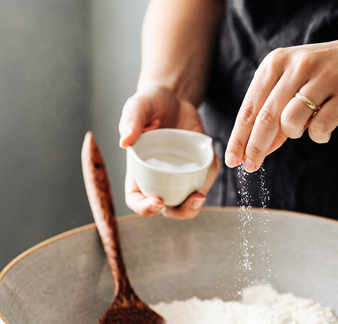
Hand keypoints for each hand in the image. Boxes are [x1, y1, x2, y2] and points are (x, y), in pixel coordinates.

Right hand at [118, 84, 219, 218]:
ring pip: (188, 200)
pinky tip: (213, 162)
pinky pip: (205, 178)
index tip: (157, 202)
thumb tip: (124, 141)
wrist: (173, 97)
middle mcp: (158, 177)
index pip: (136, 199)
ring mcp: (178, 175)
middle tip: (192, 200)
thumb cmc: (150, 104)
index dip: (144, 208)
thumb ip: (131, 121)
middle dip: (180, 212)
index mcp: (138, 170)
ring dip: (196, 203)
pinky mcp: (197, 166)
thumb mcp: (138, 107)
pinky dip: (210, 176)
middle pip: (167, 208)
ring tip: (201, 193)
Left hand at [224, 32, 337, 171]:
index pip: (250, 107)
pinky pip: (319, 128)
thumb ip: (275, 111)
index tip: (232, 160)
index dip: (239, 137)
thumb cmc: (329, 73)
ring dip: (294, 134)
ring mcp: (322, 79)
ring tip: (306, 126)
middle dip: (255, 148)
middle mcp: (296, 66)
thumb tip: (256, 149)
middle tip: (250, 167)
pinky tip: (325, 128)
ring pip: (290, 123)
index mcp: (277, 62)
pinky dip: (319, 135)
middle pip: (265, 119)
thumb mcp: (295, 82)